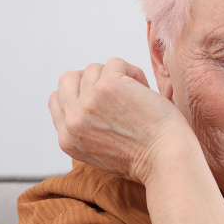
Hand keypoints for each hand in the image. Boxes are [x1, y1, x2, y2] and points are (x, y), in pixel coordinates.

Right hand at [48, 57, 189, 181]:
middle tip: (119, 94)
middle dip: (94, 80)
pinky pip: (115, 63)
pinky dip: (133, 72)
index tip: (103, 98)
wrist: (167, 160)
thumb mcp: (101, 151)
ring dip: (117, 77)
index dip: (79, 92)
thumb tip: (88, 97)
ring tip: (137, 97)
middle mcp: (72, 122)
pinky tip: (146, 91)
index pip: (57, 100)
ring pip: (93, 69)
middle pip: (68, 79)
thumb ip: (86, 129)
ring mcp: (87, 103)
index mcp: (67, 140)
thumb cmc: (147, 157)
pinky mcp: (107, 86)